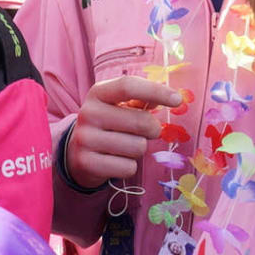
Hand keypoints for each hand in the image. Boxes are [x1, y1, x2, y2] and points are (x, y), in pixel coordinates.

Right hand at [63, 78, 182, 187]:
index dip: (156, 91)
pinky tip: (116, 160)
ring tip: (125, 146)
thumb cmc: (108, 124)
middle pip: (141, 121)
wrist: (76, 153)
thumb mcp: (118, 105)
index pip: (128, 86)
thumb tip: (170, 97)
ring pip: (138, 147)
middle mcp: (88, 113)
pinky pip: (128, 168)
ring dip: (139, 149)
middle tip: (147, 132)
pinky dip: (129, 166)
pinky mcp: (87, 163)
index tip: (178, 99)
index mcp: (98, 93)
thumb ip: (142, 99)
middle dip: (153, 129)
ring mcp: (85, 139)